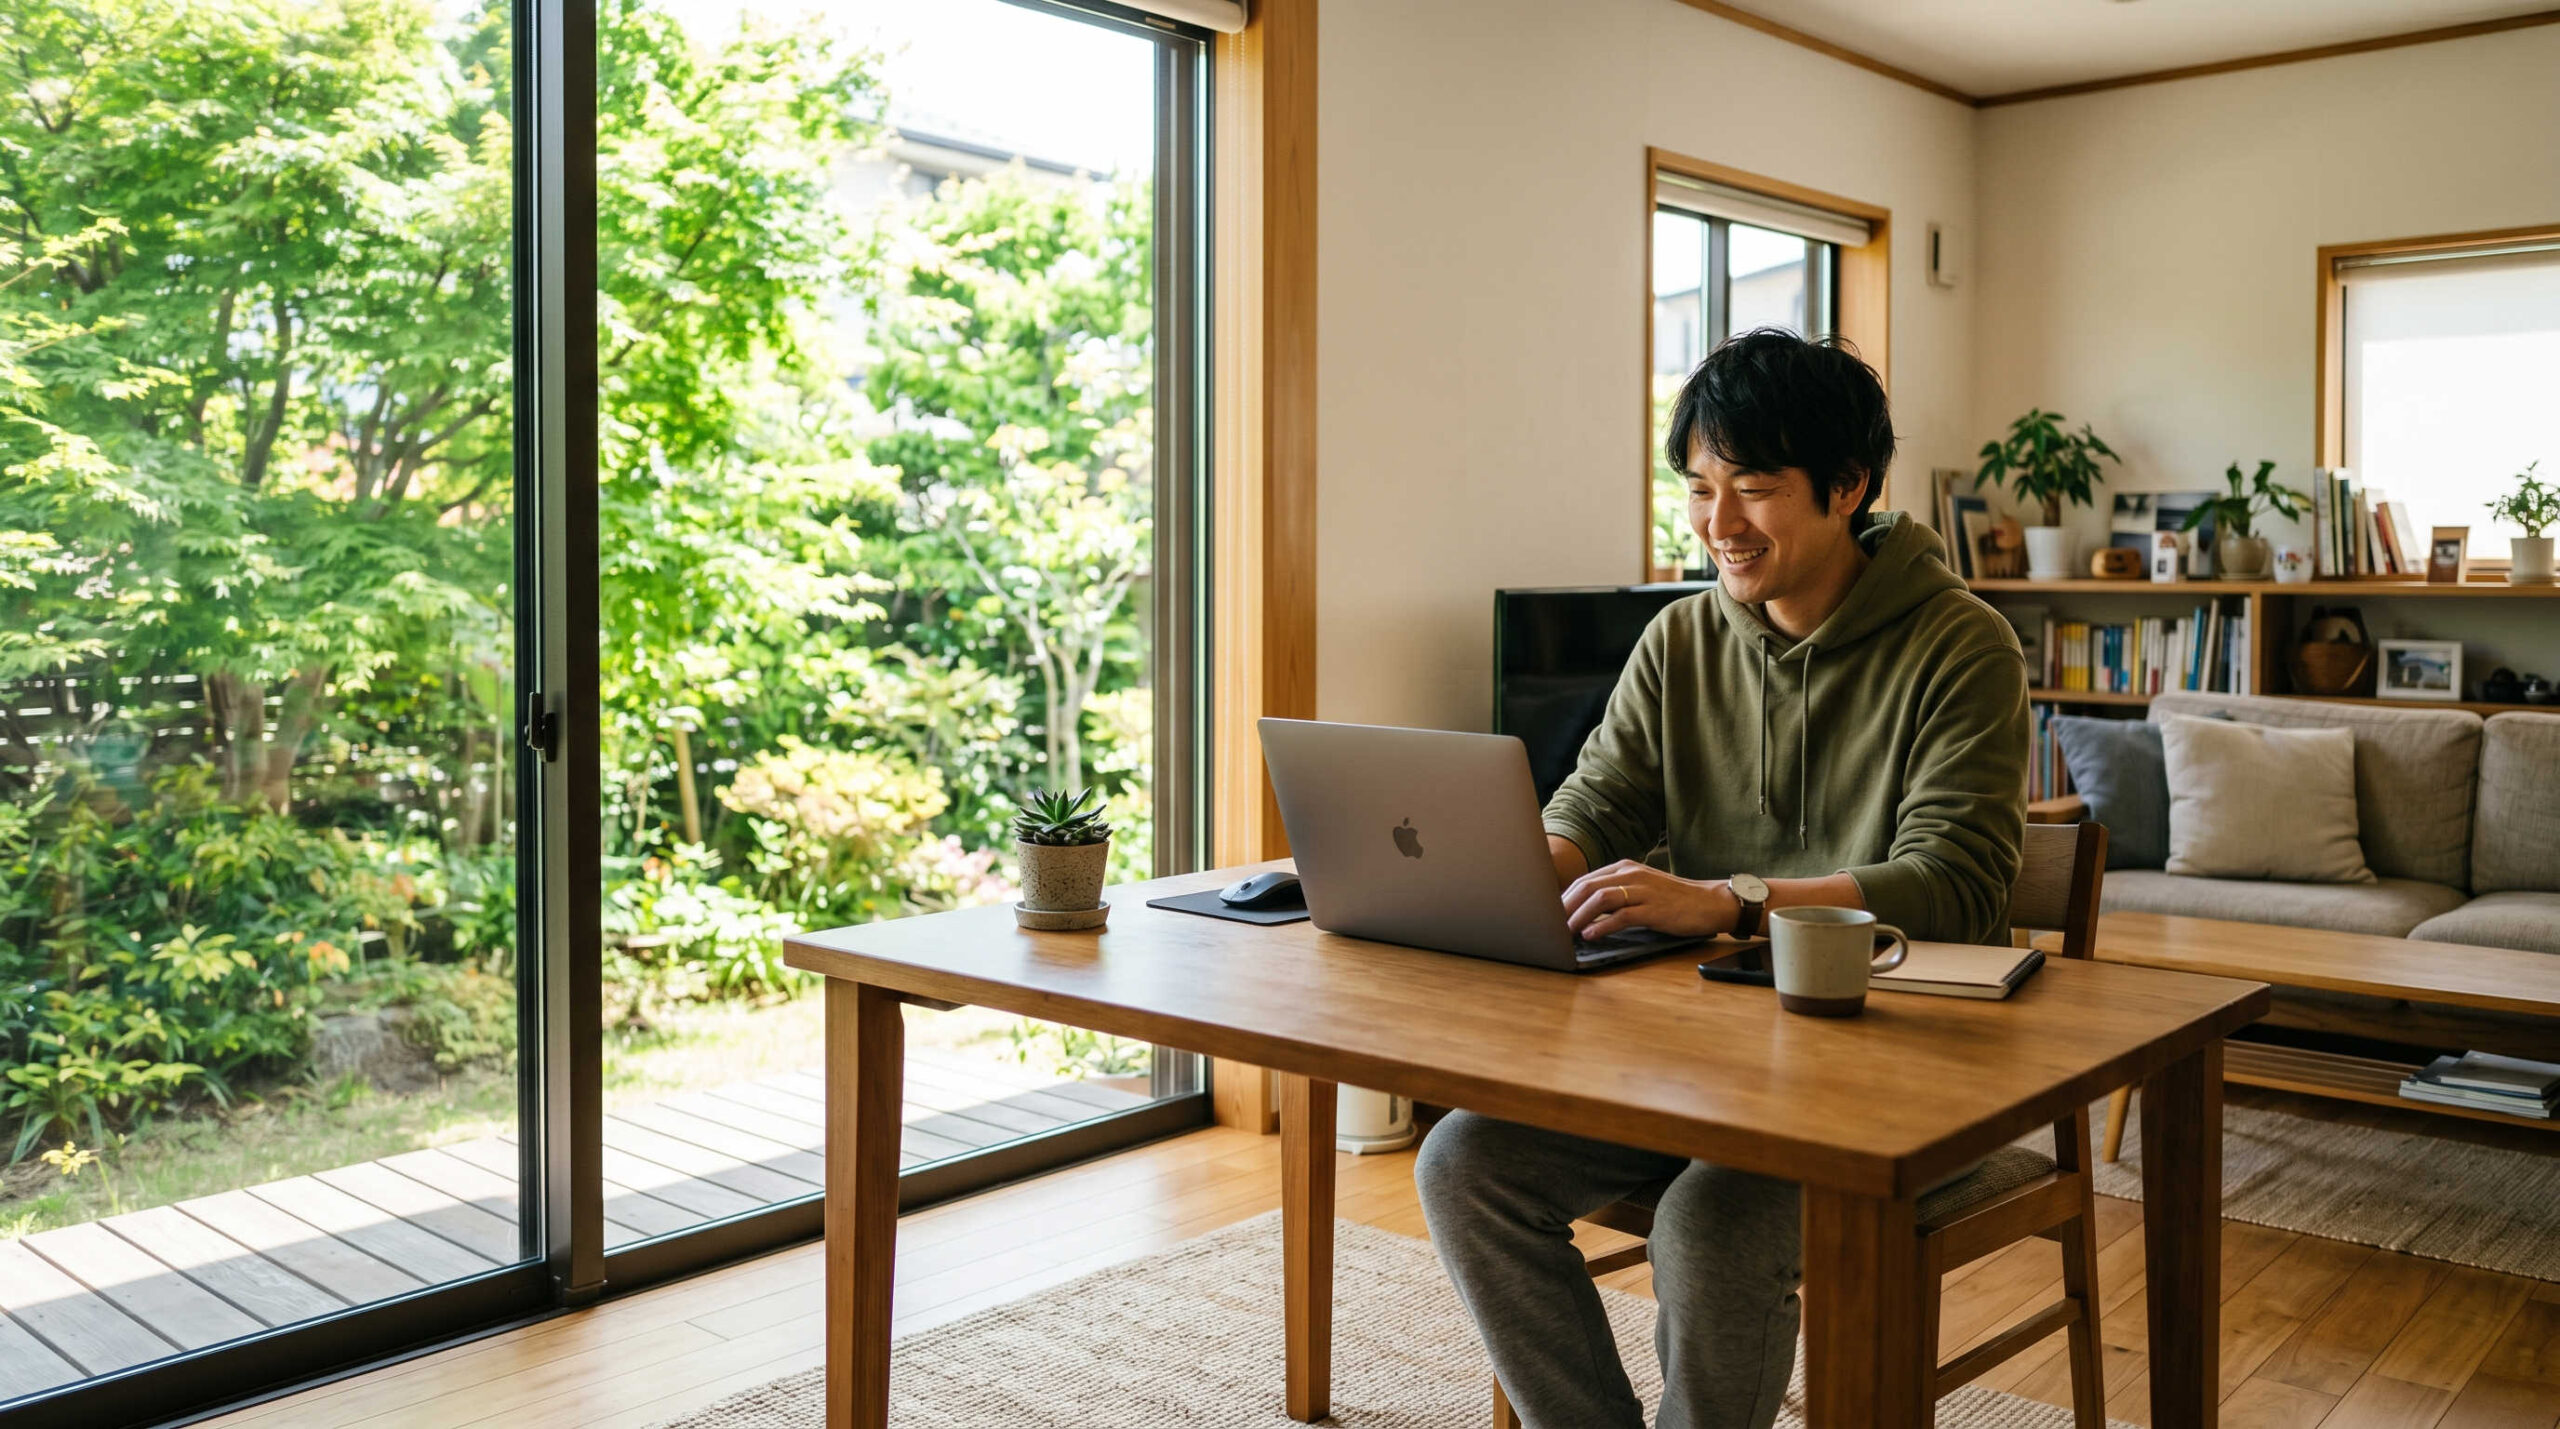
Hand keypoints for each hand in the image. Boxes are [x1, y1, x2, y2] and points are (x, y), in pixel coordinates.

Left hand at [1561, 861, 1739, 939]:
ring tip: (1566, 931)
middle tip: (1551, 924)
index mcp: (1625, 868)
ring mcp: (1643, 890)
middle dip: (1565, 906)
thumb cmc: (1673, 900)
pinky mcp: (1654, 908)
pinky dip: (1602, 925)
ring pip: (1601, 898)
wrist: (1709, 902)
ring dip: (1579, 916)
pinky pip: (1622, 915)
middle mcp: (1631, 874)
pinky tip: (1591, 934)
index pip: (1586, 880)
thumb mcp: (1641, 889)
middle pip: (1587, 886)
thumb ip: (1616, 894)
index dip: (1565, 897)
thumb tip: (1584, 911)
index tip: (1551, 914)